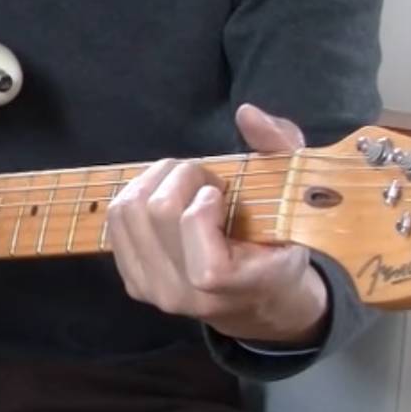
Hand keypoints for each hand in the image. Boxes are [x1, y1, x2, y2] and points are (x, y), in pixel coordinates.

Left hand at [106, 104, 327, 345]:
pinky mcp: (133, 282)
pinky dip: (137, 194)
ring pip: (128, 211)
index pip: (198, 239)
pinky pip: (115, 221)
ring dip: (156, 180)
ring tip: (185, 184)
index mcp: (234, 284)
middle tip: (205, 179)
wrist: (258, 297)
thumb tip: (246, 114)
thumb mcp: (295, 194)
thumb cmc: (279, 242)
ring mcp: (154, 292)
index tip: (223, 194)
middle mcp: (186, 296)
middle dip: (183, 176)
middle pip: (158, 212)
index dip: (205, 202)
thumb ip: (280, 148)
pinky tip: (164, 196)